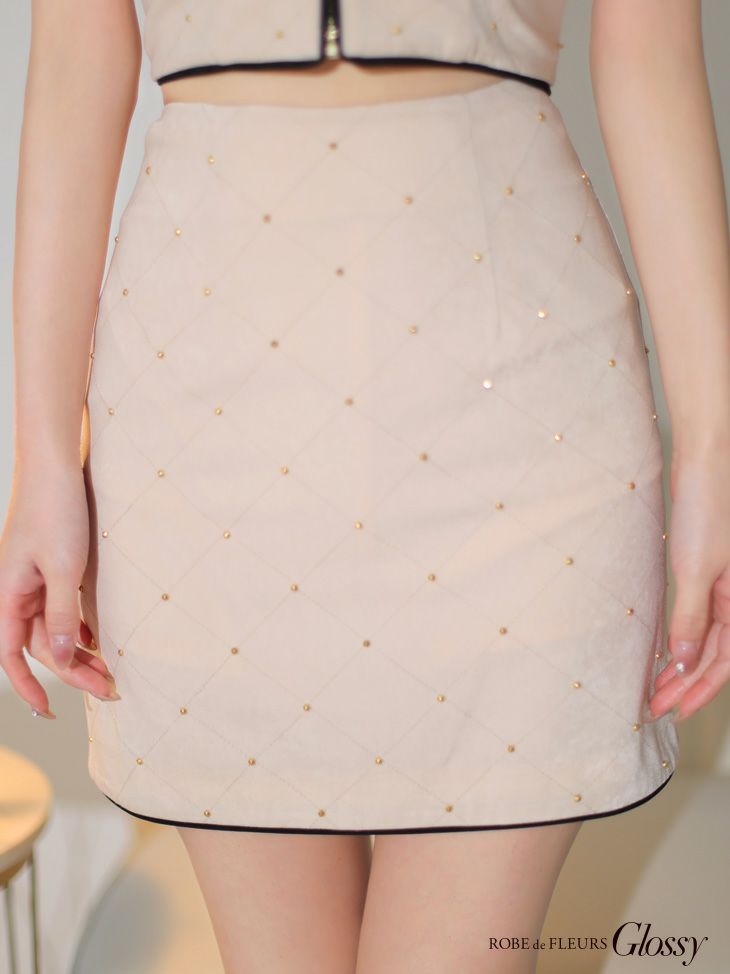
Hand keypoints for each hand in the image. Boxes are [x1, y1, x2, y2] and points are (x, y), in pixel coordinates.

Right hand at [0, 461, 118, 718]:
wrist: (57, 466)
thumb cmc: (56, 512)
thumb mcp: (65, 568)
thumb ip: (62, 614)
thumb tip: (58, 658)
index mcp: (8, 595)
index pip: (11, 655)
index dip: (27, 687)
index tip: (49, 712)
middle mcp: (15, 592)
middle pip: (41, 645)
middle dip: (73, 670)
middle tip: (109, 688)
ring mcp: (33, 581)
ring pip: (54, 628)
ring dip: (80, 650)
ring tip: (111, 669)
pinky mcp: (51, 569)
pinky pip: (62, 608)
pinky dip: (80, 626)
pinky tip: (102, 636)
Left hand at [647, 450, 729, 722]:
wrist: (705, 460)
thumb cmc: (707, 507)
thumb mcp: (695, 567)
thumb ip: (691, 617)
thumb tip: (685, 662)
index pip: (724, 661)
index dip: (698, 690)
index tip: (671, 710)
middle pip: (715, 654)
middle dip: (687, 684)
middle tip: (656, 707)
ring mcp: (722, 582)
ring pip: (707, 636)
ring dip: (683, 663)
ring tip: (656, 686)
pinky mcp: (705, 567)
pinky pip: (699, 612)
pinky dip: (683, 634)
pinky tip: (666, 649)